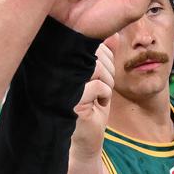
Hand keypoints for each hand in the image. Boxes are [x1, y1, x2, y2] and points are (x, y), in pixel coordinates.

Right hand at [69, 41, 113, 161]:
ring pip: (97, 68)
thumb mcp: (103, 79)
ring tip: (100, 97)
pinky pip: (98, 86)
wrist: (86, 139)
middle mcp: (60, 70)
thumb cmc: (93, 108)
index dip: (107, 58)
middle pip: (95, 53)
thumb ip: (106, 57)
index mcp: (66, 62)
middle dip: (109, 71)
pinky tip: (96, 106)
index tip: (104, 76)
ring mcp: (63, 84)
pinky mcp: (69, 99)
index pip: (92, 45)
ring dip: (108, 84)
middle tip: (104, 88)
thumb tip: (113, 34)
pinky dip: (105, 96)